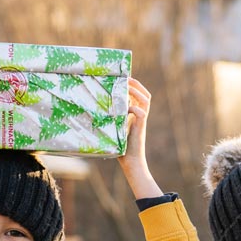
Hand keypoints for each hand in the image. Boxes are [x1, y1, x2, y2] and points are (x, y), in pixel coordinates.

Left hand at [117, 77, 162, 198]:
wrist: (130, 162)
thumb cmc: (120, 148)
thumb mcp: (114, 129)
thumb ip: (110, 119)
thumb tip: (94, 110)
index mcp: (136, 115)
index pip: (139, 96)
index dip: (134, 87)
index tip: (124, 78)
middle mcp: (141, 116)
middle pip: (145, 95)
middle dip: (137, 84)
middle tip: (127, 78)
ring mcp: (142, 121)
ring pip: (146, 100)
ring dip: (137, 92)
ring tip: (127, 86)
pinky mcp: (140, 128)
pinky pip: (141, 113)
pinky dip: (133, 108)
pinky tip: (125, 107)